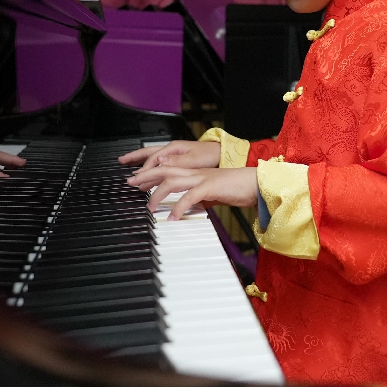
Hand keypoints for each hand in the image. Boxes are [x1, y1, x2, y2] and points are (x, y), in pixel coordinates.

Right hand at [118, 140, 220, 170]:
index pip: (153, 159)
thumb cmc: (209, 155)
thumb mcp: (193, 159)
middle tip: (120, 161)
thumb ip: (176, 161)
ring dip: (142, 165)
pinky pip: (160, 165)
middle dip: (133, 157)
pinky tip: (150, 177)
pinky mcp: (178, 161)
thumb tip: (159, 161)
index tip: (136, 178)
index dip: (144, 169)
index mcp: (173, 148)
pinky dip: (152, 170)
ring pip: (152, 159)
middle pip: (147, 153)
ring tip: (132, 172)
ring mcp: (174, 155)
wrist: (221, 155)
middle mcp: (171, 150)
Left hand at [126, 165, 257, 220]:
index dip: (151, 173)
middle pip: (165, 170)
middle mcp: (196, 172)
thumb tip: (187, 207)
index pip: (168, 169)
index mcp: (196, 172)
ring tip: (150, 208)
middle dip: (145, 176)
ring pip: (173, 181)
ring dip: (157, 194)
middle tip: (130, 183)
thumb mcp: (213, 194)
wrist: (256, 184)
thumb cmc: (238, 189)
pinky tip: (173, 217)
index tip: (137, 179)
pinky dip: (179, 207)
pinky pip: (189, 196)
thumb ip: (199, 198)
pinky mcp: (210, 187)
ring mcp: (203, 178)